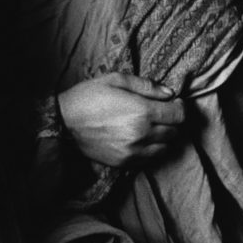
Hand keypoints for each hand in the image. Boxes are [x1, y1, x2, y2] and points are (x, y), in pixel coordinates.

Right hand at [57, 73, 184, 167]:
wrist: (63, 123)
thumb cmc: (88, 97)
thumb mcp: (116, 79)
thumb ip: (146, 86)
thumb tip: (169, 93)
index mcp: (143, 111)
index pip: (179, 114)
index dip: (179, 107)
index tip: (172, 103)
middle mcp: (142, 134)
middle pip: (175, 132)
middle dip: (171, 122)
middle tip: (160, 114)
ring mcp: (134, 151)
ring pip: (165, 148)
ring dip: (163, 138)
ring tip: (150, 128)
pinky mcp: (124, 162)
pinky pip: (150, 159)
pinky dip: (150, 150)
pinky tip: (140, 139)